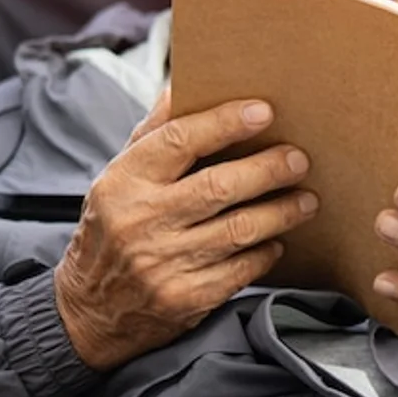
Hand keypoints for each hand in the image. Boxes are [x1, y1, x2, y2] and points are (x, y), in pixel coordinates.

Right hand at [54, 89, 318, 370]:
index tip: (263, 111)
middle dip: (268, 169)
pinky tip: (276, 240)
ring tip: (306, 200)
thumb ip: (155, 133)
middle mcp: (140, 222)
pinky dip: (266, 252)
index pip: (178, 141)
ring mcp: (162, 264)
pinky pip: (242, 270)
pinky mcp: (185, 298)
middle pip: (219, 186)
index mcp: (124, 182)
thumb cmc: (115, 228)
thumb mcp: (121, 177)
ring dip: (282, 212)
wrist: (90, 311)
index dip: (224, 123)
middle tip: (298, 159)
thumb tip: (184, 85)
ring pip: (240, 229)